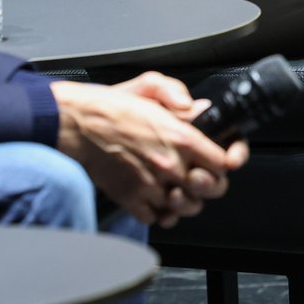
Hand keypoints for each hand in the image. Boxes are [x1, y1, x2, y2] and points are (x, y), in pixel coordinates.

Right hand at [50, 72, 248, 227]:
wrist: (77, 124)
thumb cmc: (111, 107)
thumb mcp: (150, 85)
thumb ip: (179, 95)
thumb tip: (198, 107)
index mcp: (180, 138)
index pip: (224, 164)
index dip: (226, 162)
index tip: (220, 160)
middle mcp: (169, 165)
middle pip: (211, 190)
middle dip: (211, 184)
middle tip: (201, 175)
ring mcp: (151, 186)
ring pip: (186, 209)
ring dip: (187, 200)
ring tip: (179, 187)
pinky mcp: (131, 198)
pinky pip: (156, 217)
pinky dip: (159, 212)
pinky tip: (157, 197)